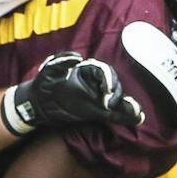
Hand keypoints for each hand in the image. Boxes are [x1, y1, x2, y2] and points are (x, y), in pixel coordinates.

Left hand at [1, 52, 144, 135]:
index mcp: (86, 71)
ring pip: (117, 100)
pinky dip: (126, 116)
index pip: (103, 72)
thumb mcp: (49, 70)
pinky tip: (138, 119)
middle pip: (113, 85)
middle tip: (110, 105)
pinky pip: (115, 114)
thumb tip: (78, 58)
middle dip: (116, 94)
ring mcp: (97, 98)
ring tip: (135, 114)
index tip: (106, 91)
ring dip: (127, 105)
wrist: (38, 105)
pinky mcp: (97, 112)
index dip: (108, 80)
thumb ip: (61, 61)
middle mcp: (95, 84)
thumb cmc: (44, 84)